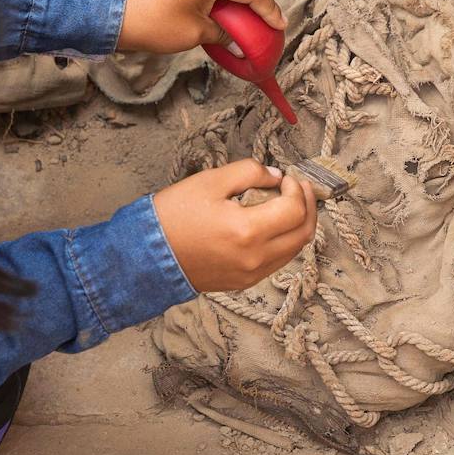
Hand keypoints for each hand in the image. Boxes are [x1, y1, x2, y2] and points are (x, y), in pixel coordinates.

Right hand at [154, 159, 316, 291]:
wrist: (145, 256)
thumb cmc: (173, 215)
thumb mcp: (210, 181)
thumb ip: (249, 172)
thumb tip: (275, 176)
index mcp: (248, 232)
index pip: (294, 209)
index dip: (296, 189)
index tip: (286, 177)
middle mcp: (255, 258)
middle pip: (303, 233)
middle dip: (308, 206)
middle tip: (300, 186)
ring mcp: (251, 274)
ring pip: (294, 250)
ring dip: (300, 225)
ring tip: (293, 203)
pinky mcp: (244, 282)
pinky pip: (278, 262)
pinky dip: (285, 241)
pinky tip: (276, 224)